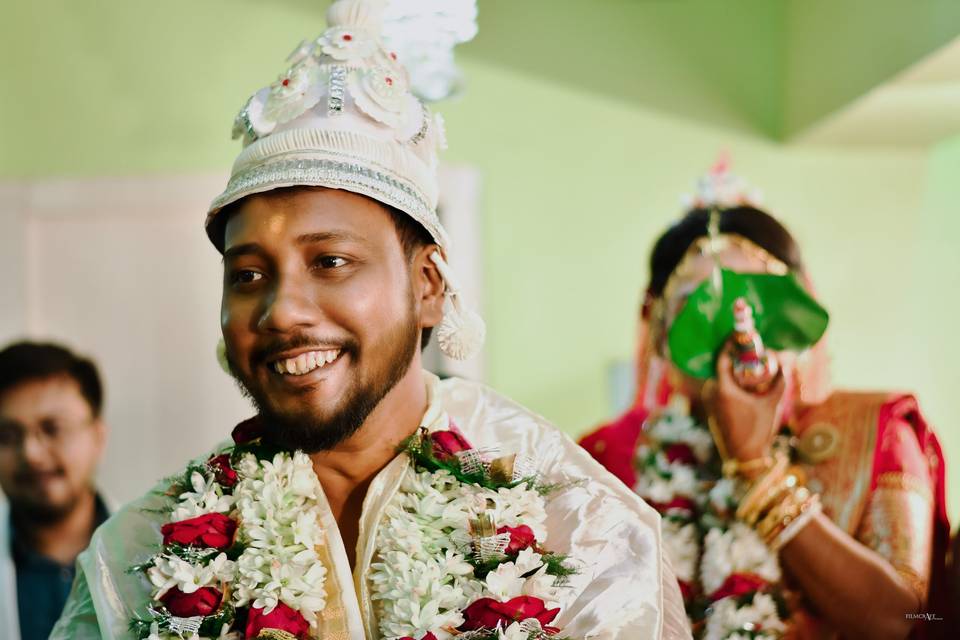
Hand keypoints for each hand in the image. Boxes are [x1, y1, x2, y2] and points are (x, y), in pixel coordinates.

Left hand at [702, 345, 788, 469]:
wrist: (745, 456)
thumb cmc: (758, 430)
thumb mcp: (772, 404)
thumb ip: (780, 383)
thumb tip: (786, 365)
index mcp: (723, 389)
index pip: (721, 359)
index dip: (728, 345)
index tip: (737, 336)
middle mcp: (713, 393)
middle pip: (722, 368)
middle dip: (735, 357)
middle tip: (749, 349)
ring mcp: (711, 402)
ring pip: (722, 379)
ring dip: (734, 371)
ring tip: (750, 363)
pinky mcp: (714, 410)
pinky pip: (721, 389)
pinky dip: (732, 383)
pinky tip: (745, 381)